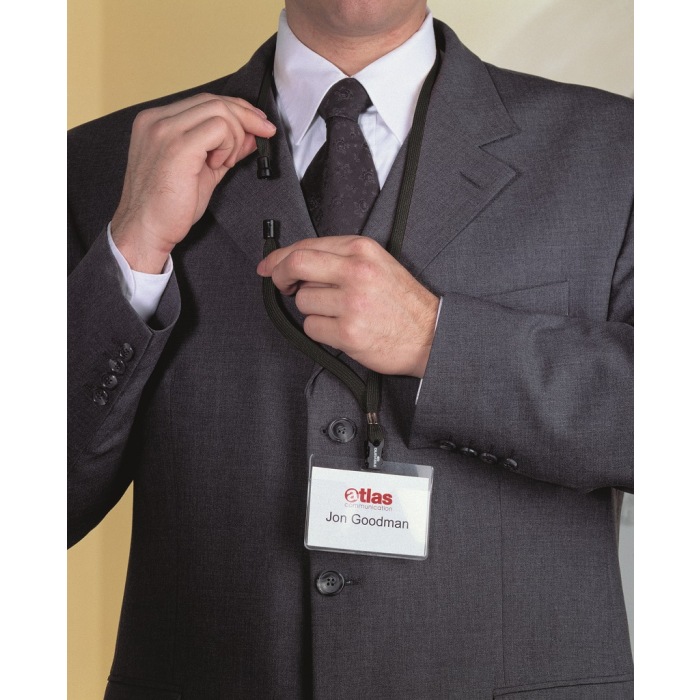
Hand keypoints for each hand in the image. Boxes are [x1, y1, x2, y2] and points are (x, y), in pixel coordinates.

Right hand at [111, 93, 275, 272]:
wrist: (145, 230)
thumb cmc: (167, 207)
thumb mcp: (204, 171)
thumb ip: (225, 150)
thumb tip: (252, 136)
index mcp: (157, 122)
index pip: (205, 101)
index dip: (237, 109)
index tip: (258, 123)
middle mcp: (157, 120)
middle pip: (214, 101)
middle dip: (246, 117)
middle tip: (264, 134)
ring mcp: (164, 130)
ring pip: (219, 111)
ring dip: (235, 137)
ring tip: (225, 163)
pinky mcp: (177, 146)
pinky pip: (219, 129)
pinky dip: (228, 146)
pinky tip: (218, 165)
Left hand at [257, 236, 439, 377]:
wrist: (431, 335)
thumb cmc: (403, 303)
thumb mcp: (377, 264)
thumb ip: (340, 257)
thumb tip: (294, 261)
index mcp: (362, 250)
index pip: (307, 245)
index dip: (280, 256)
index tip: (268, 266)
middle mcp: (356, 272)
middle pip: (296, 265)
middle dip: (279, 275)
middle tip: (281, 285)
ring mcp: (351, 303)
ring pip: (302, 300)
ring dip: (312, 309)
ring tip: (339, 313)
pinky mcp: (348, 332)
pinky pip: (311, 327)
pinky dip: (321, 330)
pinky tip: (342, 329)